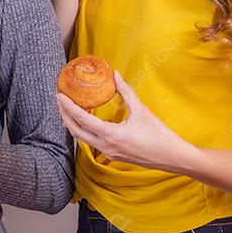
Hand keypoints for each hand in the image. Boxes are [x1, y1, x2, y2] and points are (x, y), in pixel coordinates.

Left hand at [56, 70, 195, 171]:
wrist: (172, 157)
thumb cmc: (159, 135)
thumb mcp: (142, 111)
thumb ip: (126, 92)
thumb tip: (115, 75)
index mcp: (111, 136)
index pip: (82, 120)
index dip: (68, 107)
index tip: (60, 95)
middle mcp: (106, 147)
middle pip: (75, 131)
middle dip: (64, 115)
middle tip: (59, 99)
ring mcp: (108, 153)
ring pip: (82, 138)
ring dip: (73, 123)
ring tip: (68, 108)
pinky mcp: (112, 155)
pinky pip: (91, 142)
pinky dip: (84, 130)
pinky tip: (84, 120)